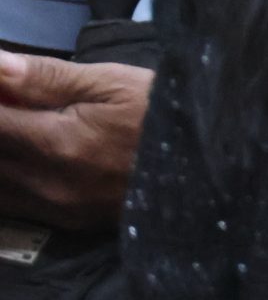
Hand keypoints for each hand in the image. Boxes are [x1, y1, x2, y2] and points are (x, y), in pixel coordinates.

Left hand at [0, 52, 152, 228]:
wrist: (214, 164)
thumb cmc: (163, 113)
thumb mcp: (114, 82)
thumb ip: (47, 76)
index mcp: (55, 142)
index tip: (4, 89)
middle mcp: (43, 184)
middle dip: (0, 120)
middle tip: (14, 102)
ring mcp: (52, 209)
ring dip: (3, 151)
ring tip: (25, 125)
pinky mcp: (63, 223)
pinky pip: (10, 204)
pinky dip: (8, 177)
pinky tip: (28, 154)